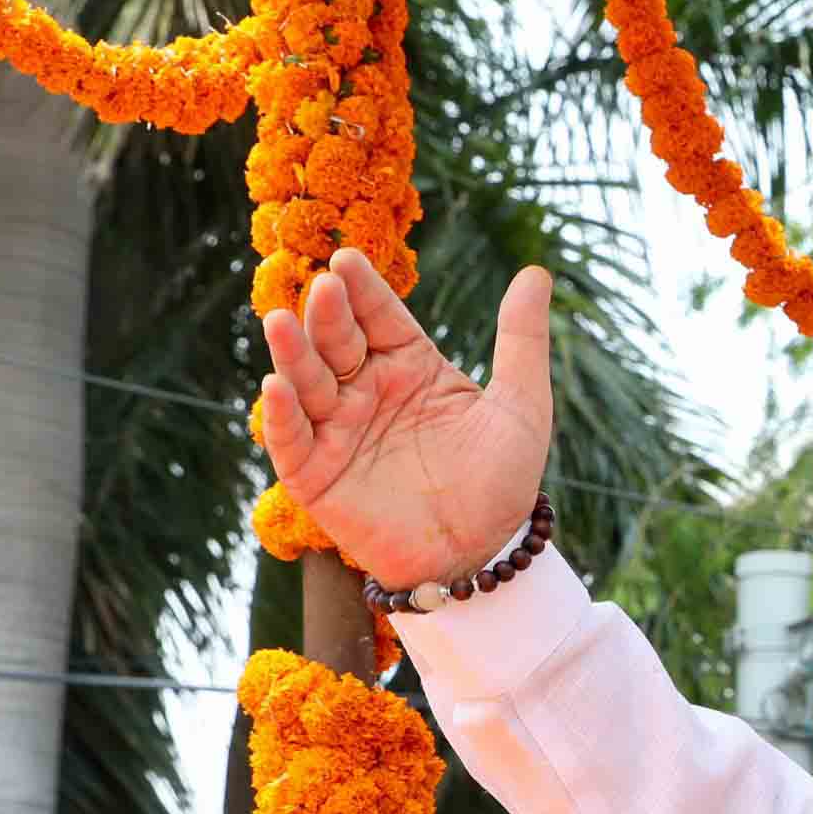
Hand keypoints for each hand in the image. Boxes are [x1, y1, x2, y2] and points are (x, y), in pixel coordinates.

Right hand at [257, 249, 552, 590]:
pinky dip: (280, 415)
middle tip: (327, 286)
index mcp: (411, 366)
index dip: (364, 290)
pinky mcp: (314, 474)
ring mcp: (337, 430)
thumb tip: (536, 273)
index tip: (348, 258)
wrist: (481, 555)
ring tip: (282, 321)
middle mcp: (367, 390)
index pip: (381, 317)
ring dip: (292, 353)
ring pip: (307, 382)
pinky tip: (276, 388)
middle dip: (329, 314)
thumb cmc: (501, 482)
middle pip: (339, 341)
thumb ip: (522, 341)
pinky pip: (291, 440)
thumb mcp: (521, 407)